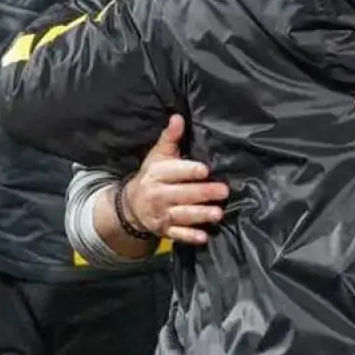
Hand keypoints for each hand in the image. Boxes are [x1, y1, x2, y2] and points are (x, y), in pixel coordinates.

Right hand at [121, 115, 228, 244]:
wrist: (131, 205)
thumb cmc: (152, 175)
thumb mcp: (158, 155)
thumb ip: (170, 138)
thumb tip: (178, 117)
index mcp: (156, 174)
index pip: (174, 172)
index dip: (189, 171)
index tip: (205, 170)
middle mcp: (158, 195)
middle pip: (182, 194)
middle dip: (202, 193)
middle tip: (223, 191)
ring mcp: (161, 214)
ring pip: (182, 215)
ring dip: (200, 215)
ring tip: (218, 214)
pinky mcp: (165, 231)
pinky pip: (178, 235)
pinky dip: (190, 236)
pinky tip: (203, 237)